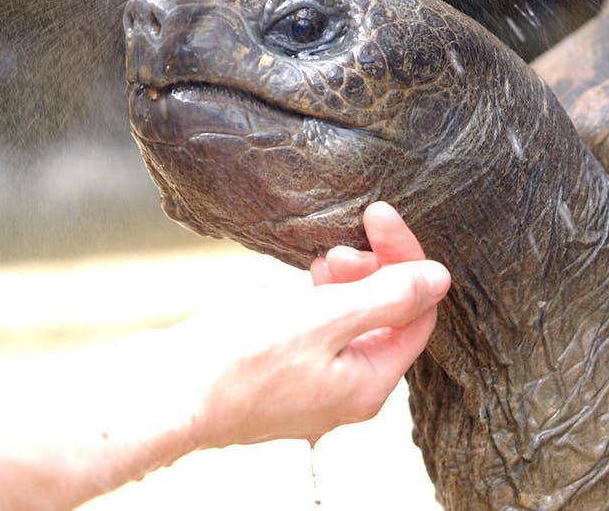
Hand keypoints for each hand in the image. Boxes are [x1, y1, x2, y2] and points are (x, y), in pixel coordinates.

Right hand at [196, 203, 449, 446]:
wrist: (169, 390)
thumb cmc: (242, 360)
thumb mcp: (323, 319)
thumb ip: (386, 298)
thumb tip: (439, 279)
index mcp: (369, 383)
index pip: (416, 313)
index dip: (405, 261)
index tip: (381, 217)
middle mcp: (349, 385)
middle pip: (389, 314)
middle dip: (374, 267)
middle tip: (345, 239)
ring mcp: (318, 376)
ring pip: (356, 314)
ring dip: (349, 278)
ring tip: (324, 256)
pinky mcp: (289, 363)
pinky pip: (326, 321)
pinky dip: (325, 293)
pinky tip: (311, 272)